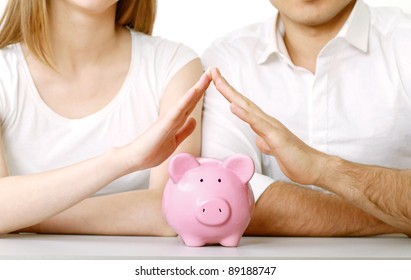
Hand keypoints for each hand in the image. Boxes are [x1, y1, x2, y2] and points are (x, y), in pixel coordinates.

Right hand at [126, 70, 211, 170]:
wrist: (134, 158)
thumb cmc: (151, 150)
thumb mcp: (174, 141)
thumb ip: (184, 130)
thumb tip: (193, 120)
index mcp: (176, 120)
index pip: (191, 104)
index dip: (201, 92)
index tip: (212, 80)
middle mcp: (172, 117)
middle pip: (190, 99)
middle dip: (202, 85)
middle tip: (212, 70)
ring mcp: (167, 120)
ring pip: (185, 101)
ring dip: (196, 88)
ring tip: (206, 76)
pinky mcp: (163, 126)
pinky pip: (176, 112)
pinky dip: (185, 101)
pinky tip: (193, 92)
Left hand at [209, 67, 327, 185]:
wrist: (314, 167)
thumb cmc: (295, 158)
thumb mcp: (274, 149)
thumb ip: (266, 141)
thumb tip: (260, 139)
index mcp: (264, 124)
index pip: (242, 106)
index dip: (228, 93)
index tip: (216, 81)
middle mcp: (267, 121)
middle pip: (242, 101)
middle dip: (225, 86)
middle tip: (212, 70)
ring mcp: (271, 127)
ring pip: (248, 108)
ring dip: (231, 94)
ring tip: (218, 81)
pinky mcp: (276, 136)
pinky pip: (257, 124)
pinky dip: (244, 114)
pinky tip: (233, 106)